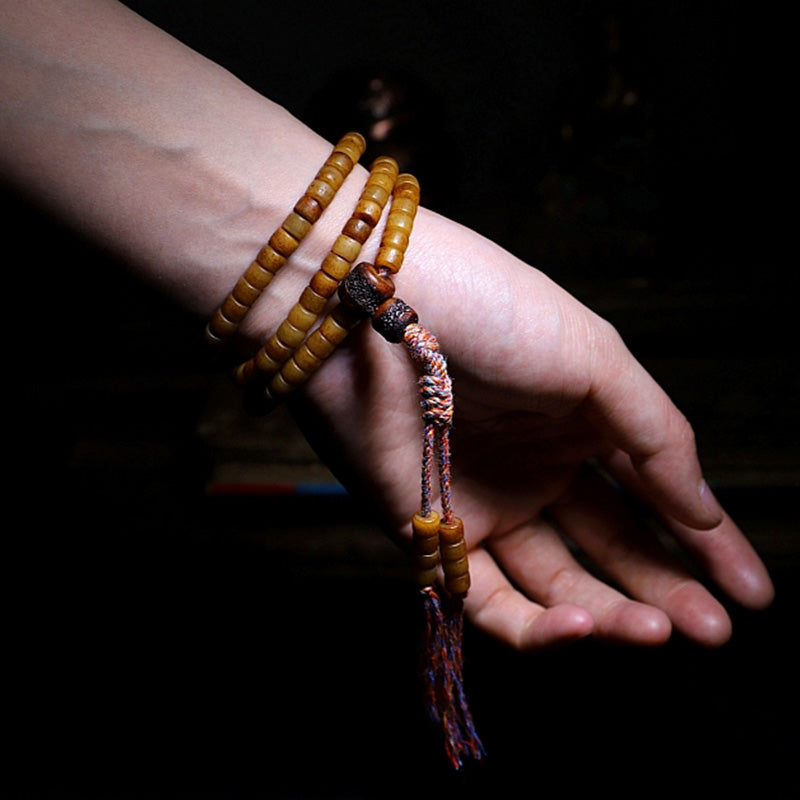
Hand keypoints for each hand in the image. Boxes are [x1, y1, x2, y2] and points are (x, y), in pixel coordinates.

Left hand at [287, 208, 774, 649]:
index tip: (753, 588)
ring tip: (664, 630)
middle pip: (610, 545)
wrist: (369, 303)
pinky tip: (586, 627)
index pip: (652, 492)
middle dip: (666, 587)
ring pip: (557, 583)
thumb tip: (704, 509)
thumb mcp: (594, 355)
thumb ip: (655, 435)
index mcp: (577, 417)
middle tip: (716, 627)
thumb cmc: (486, 308)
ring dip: (613, 613)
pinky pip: (488, 600)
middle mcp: (533, 465)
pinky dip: (538, 626)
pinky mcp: (430, 534)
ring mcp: (484, 502)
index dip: (705, 542)